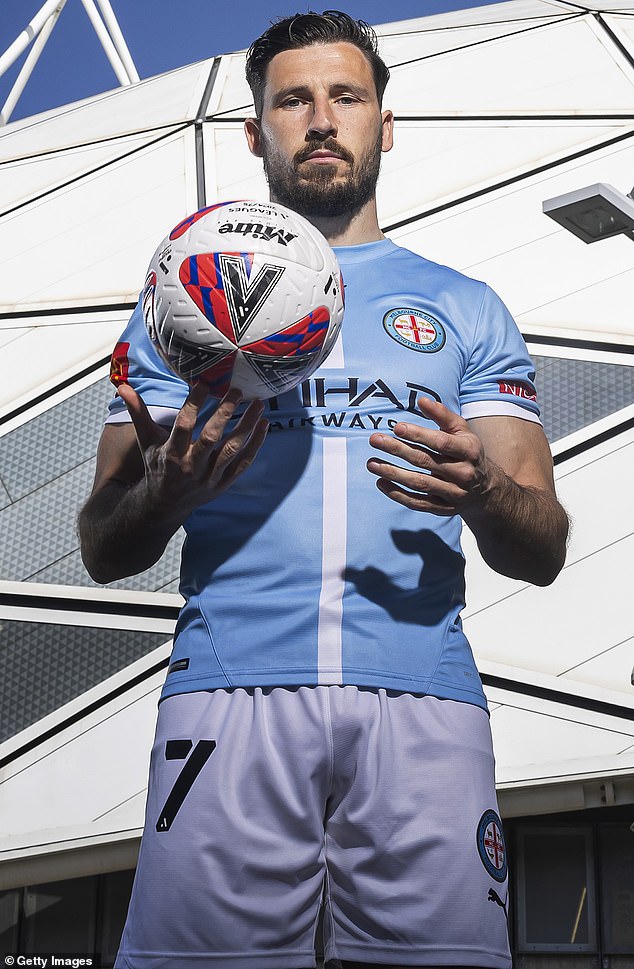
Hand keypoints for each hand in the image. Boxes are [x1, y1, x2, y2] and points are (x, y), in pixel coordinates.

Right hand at [117, 381, 268, 521]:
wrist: (165, 505)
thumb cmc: (156, 467)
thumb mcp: (146, 441)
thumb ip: (138, 413)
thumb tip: (123, 387)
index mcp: (172, 454)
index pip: (184, 425)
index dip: (194, 404)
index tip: (204, 384)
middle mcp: (192, 466)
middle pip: (212, 438)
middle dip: (225, 413)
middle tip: (237, 391)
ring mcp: (210, 476)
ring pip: (232, 449)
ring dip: (247, 426)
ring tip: (258, 404)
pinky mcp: (224, 483)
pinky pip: (243, 463)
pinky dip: (255, 445)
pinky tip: (263, 425)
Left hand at [367, 396, 489, 515]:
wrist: (486, 489)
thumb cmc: (467, 453)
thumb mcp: (462, 431)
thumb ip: (442, 415)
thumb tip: (422, 400)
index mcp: (469, 451)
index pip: (440, 443)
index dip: (418, 435)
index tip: (397, 427)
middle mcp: (463, 473)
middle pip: (425, 461)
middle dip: (397, 450)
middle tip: (375, 440)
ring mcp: (453, 493)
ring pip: (419, 483)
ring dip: (393, 473)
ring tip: (372, 463)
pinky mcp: (443, 509)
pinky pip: (418, 503)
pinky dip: (397, 494)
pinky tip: (381, 483)